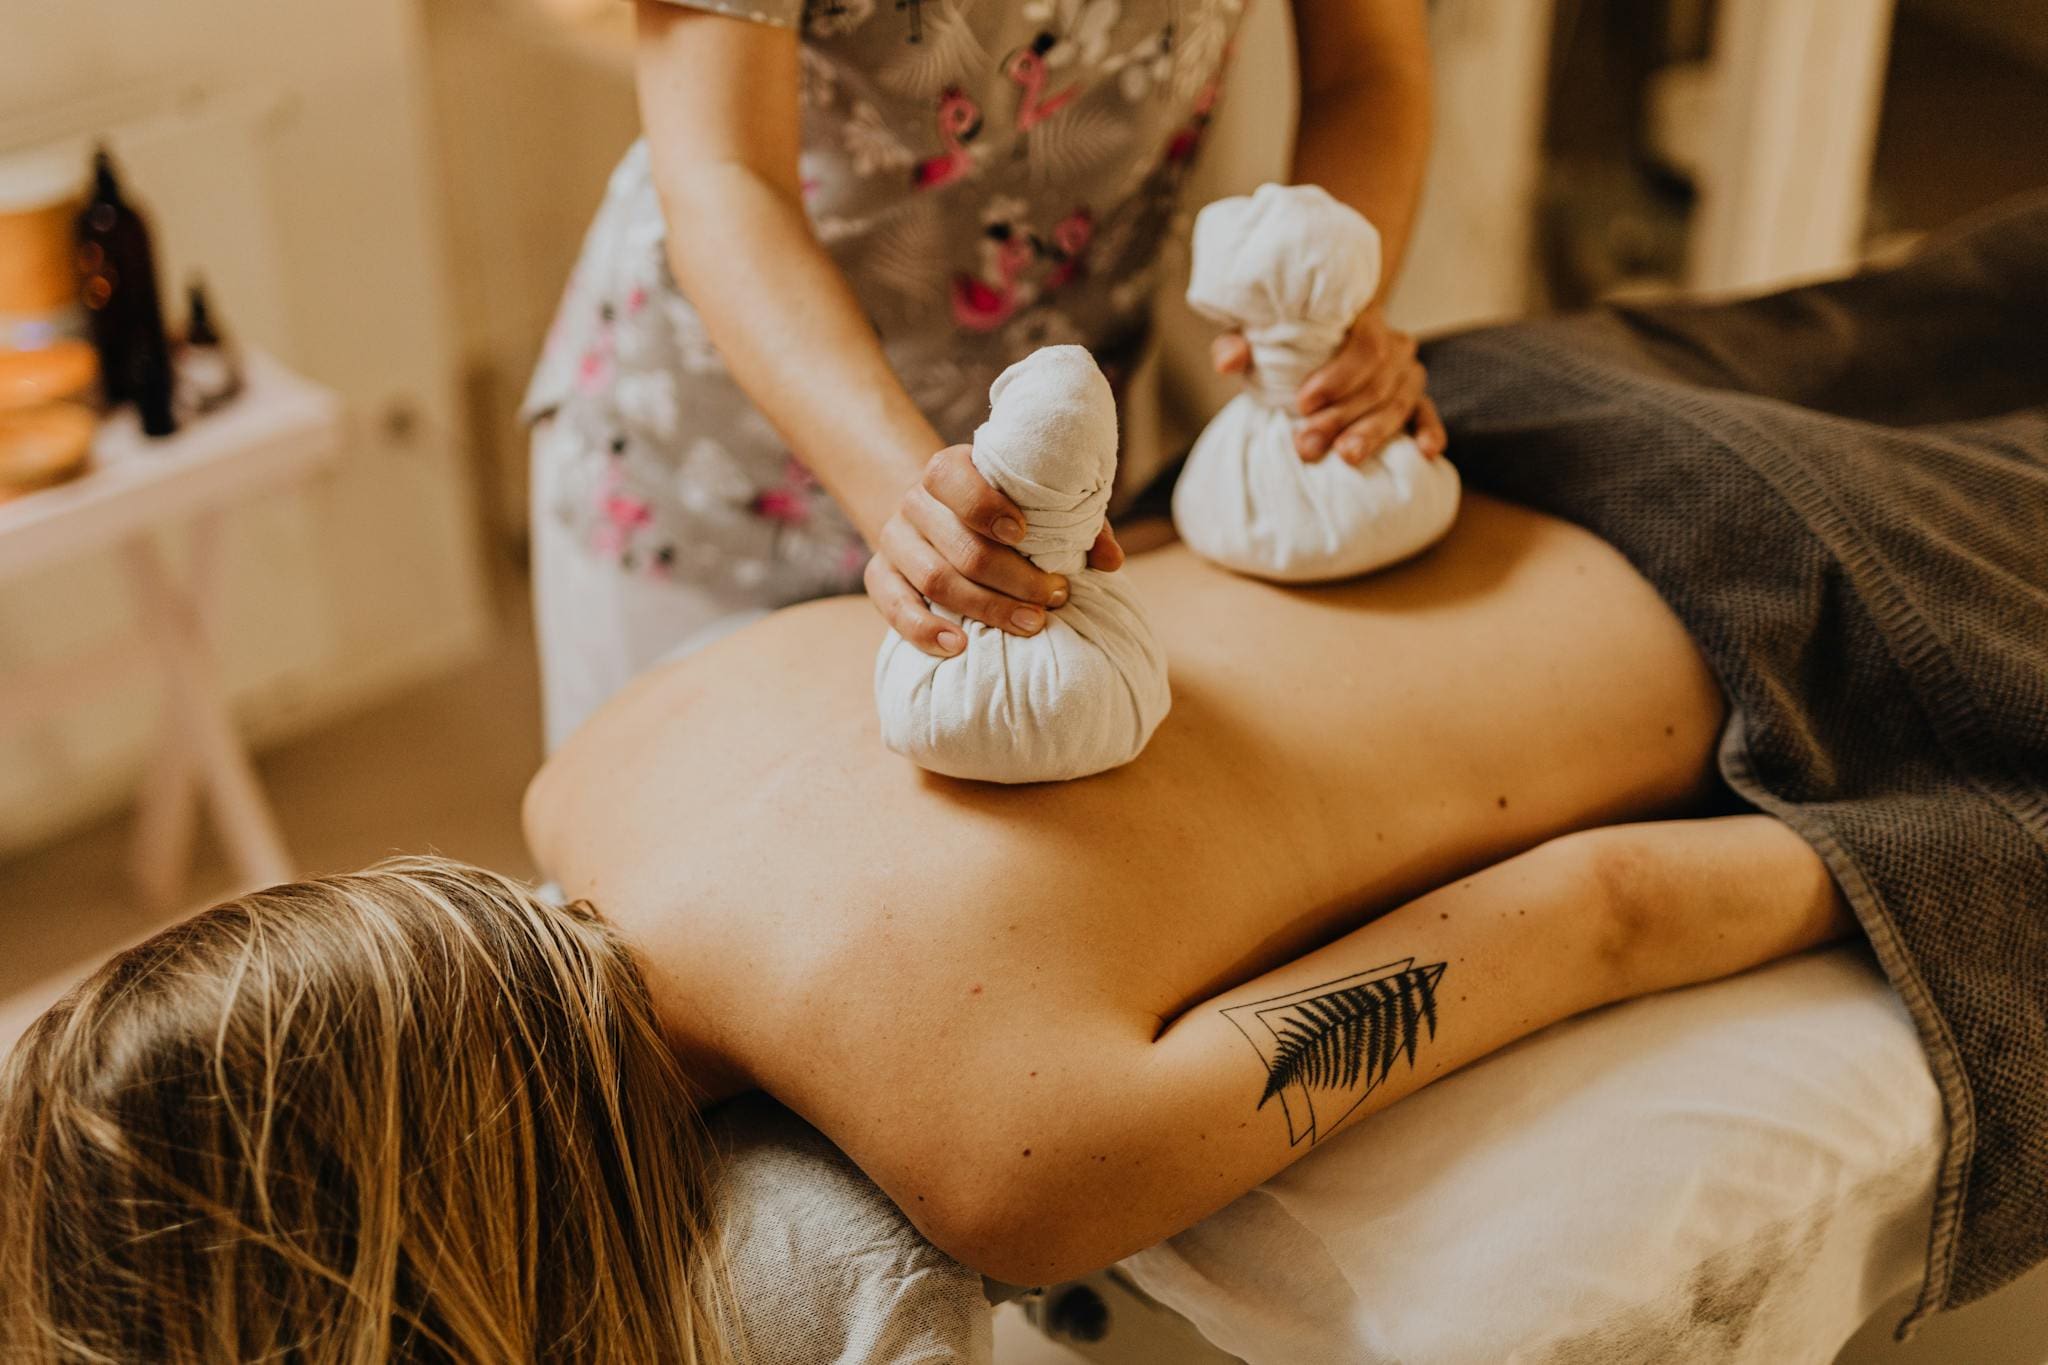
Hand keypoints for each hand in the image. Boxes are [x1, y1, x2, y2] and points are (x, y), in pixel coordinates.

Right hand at [864, 443, 1123, 657]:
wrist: (936, 517)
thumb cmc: (1001, 511)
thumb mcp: (1035, 504)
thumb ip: (1076, 524)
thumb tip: (1110, 562)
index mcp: (948, 471)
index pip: (953, 479)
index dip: (987, 507)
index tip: (1024, 534)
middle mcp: (915, 502)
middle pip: (959, 545)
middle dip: (1012, 577)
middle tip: (1055, 597)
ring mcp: (894, 540)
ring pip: (933, 578)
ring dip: (986, 606)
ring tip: (1030, 625)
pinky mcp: (880, 577)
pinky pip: (894, 607)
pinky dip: (923, 630)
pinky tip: (958, 647)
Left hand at [1210, 303, 1446, 464]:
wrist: (1311, 349)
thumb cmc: (1284, 344)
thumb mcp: (1256, 337)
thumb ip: (1237, 343)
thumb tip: (1228, 362)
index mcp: (1360, 317)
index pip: (1365, 345)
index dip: (1338, 377)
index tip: (1302, 403)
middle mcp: (1392, 343)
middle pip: (1378, 382)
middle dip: (1342, 417)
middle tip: (1307, 445)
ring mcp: (1407, 373)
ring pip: (1398, 403)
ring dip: (1372, 432)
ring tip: (1345, 456)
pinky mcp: (1414, 400)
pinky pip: (1427, 413)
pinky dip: (1429, 429)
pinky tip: (1425, 451)